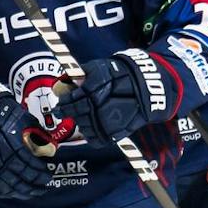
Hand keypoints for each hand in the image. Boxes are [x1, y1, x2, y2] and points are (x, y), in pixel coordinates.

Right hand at [0, 79, 51, 200]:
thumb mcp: (22, 118)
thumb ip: (36, 134)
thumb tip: (49, 148)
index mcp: (13, 147)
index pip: (31, 166)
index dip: (40, 173)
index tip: (47, 175)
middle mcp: (2, 160)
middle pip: (22, 180)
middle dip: (34, 185)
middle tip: (43, 187)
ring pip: (9, 187)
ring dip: (22, 192)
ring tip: (31, 193)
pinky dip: (6, 192)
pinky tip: (13, 192)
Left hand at [53, 51, 173, 141]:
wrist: (147, 86)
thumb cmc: (118, 74)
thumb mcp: (97, 68)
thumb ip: (79, 75)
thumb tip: (60, 84)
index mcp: (94, 89)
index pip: (72, 99)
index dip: (64, 102)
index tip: (60, 103)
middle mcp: (100, 106)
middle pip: (76, 114)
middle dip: (67, 112)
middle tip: (61, 111)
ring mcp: (107, 121)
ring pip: (84, 127)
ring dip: (79, 122)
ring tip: (80, 118)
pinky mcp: (115, 133)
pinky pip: (96, 140)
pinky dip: (91, 135)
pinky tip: (90, 128)